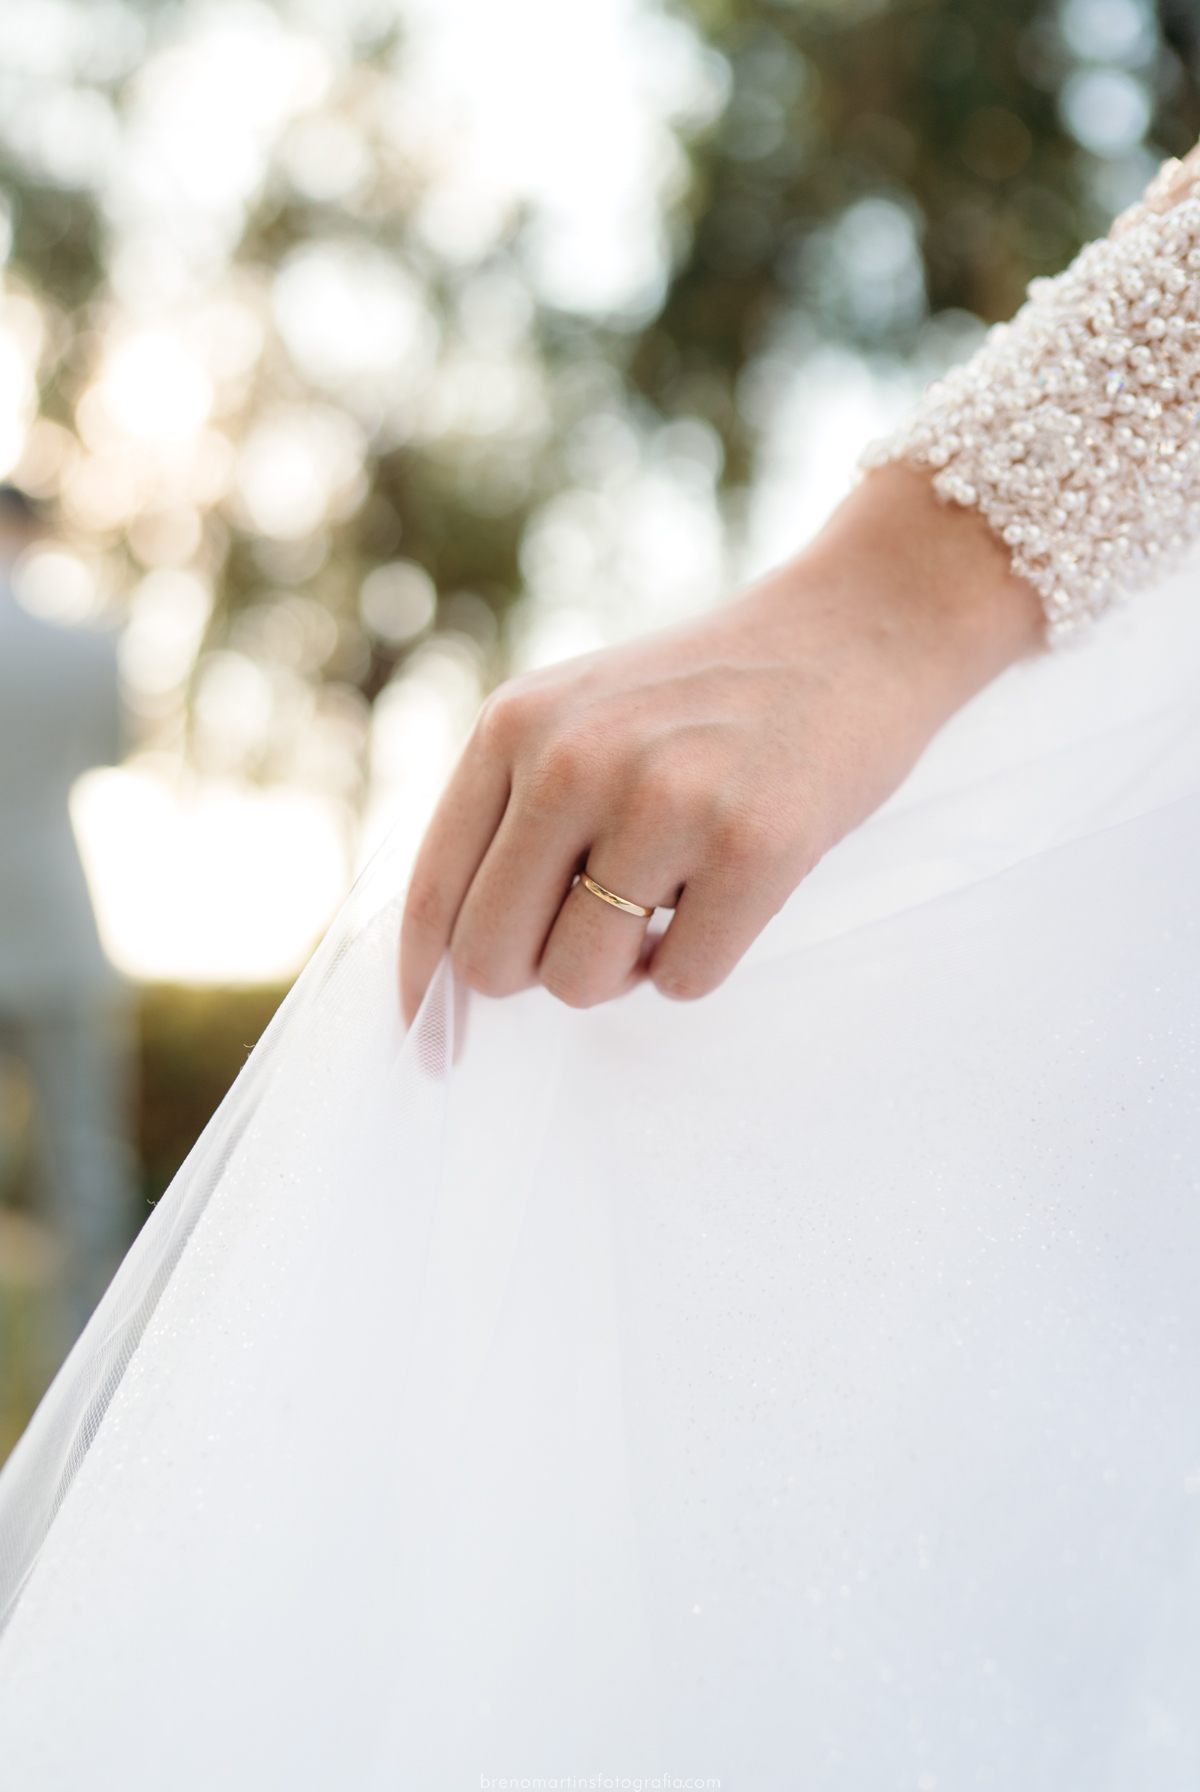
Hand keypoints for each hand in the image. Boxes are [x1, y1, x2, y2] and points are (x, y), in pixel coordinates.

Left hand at [400, 465, 1042, 1021]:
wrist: (855, 632)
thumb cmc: (711, 700)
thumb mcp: (582, 717)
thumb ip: (515, 816)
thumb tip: (455, 969)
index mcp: (514, 727)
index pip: (433, 892)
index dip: (425, 985)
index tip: (433, 1047)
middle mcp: (573, 759)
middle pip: (494, 959)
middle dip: (543, 971)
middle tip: (603, 932)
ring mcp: (663, 799)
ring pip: (581, 982)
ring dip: (627, 969)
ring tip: (673, 898)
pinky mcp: (752, 844)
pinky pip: (682, 983)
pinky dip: (702, 960)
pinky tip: (729, 891)